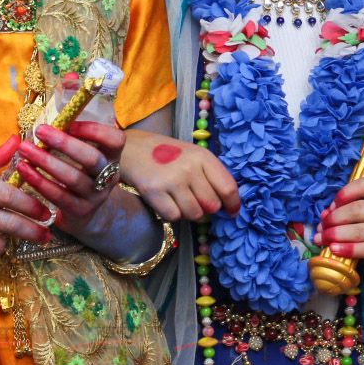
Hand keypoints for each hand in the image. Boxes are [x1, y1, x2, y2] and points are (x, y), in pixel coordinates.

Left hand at [16, 120, 126, 233]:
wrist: (86, 213)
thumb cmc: (80, 175)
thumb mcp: (85, 158)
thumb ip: (74, 140)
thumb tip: (49, 122)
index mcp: (112, 157)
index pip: (116, 140)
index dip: (95, 130)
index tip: (70, 124)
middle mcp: (108, 177)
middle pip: (92, 158)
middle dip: (64, 143)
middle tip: (40, 130)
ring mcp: (96, 196)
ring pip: (72, 177)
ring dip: (46, 161)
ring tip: (25, 149)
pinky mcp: (80, 211)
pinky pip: (58, 195)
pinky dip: (39, 181)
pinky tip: (24, 170)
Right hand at [121, 130, 237, 220]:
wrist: (130, 147)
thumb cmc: (166, 153)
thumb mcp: (192, 155)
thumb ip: (210, 175)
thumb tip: (226, 202)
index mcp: (203, 156)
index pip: (228, 187)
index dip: (233, 204)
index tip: (232, 212)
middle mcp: (189, 168)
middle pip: (212, 205)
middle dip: (206, 208)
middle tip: (196, 201)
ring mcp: (171, 180)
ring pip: (194, 214)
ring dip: (189, 212)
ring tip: (179, 199)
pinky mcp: (154, 191)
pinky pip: (174, 216)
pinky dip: (172, 214)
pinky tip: (166, 201)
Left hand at [316, 178, 363, 284]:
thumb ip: (353, 210)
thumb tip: (325, 215)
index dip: (345, 193)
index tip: (331, 207)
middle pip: (358, 210)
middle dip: (334, 219)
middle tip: (322, 227)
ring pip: (359, 231)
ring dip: (335, 235)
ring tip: (322, 239)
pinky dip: (347, 249)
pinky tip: (335, 249)